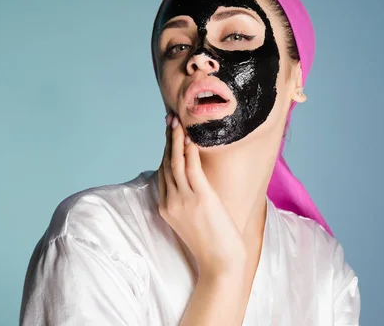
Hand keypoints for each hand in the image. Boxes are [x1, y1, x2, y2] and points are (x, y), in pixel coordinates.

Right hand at [158, 113, 246, 278]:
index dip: (165, 151)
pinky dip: (189, 150)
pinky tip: (190, 137)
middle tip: (170, 119)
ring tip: (177, 121)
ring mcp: (184, 200)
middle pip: (166, 164)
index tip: (168, 134)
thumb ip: (187, 202)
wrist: (221, 264)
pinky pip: (191, 168)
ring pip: (175, 162)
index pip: (162, 173)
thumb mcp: (192, 221)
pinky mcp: (200, 198)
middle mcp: (170, 202)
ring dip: (175, 139)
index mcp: (166, 208)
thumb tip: (193, 185)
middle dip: (167, 140)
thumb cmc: (212, 245)